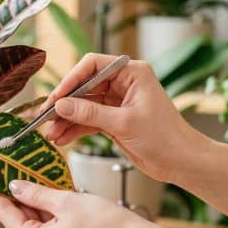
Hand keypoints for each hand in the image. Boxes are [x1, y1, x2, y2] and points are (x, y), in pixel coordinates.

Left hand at [0, 180, 150, 227]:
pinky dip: (49, 213)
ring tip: (31, 179)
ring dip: (35, 204)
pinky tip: (51, 194)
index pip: (8, 217)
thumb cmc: (105, 225)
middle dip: (18, 198)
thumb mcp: (66, 201)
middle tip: (11, 173)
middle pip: (22, 222)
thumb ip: (36, 193)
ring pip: (38, 225)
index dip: (0, 196)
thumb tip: (14, 187)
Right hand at [43, 53, 204, 181]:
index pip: (93, 65)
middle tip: (46, 117)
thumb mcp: (124, 123)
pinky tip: (62, 138)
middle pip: (84, 86)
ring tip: (51, 134)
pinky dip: (75, 129)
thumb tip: (61, 105)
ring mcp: (117, 102)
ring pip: (83, 105)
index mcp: (132, 72)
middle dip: (65, 103)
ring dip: (66, 119)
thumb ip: (90, 113)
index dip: (71, 79)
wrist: (181, 162)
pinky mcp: (114, 120)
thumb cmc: (165, 138)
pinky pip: (88, 120)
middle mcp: (124, 83)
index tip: (56, 97)